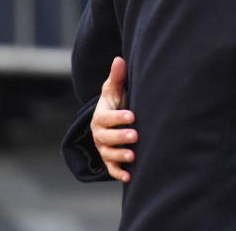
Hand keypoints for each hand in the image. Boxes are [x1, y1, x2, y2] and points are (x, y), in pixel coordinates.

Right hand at [91, 57, 137, 182]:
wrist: (111, 119)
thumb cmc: (115, 101)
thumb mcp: (113, 89)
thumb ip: (116, 77)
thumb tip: (119, 59)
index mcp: (100, 116)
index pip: (106, 117)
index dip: (118, 117)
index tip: (132, 115)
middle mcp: (99, 133)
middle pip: (106, 137)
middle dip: (120, 137)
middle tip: (135, 135)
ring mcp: (104, 148)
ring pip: (108, 154)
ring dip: (119, 156)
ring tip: (133, 156)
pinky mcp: (109, 159)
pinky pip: (111, 169)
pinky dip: (118, 173)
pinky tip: (129, 177)